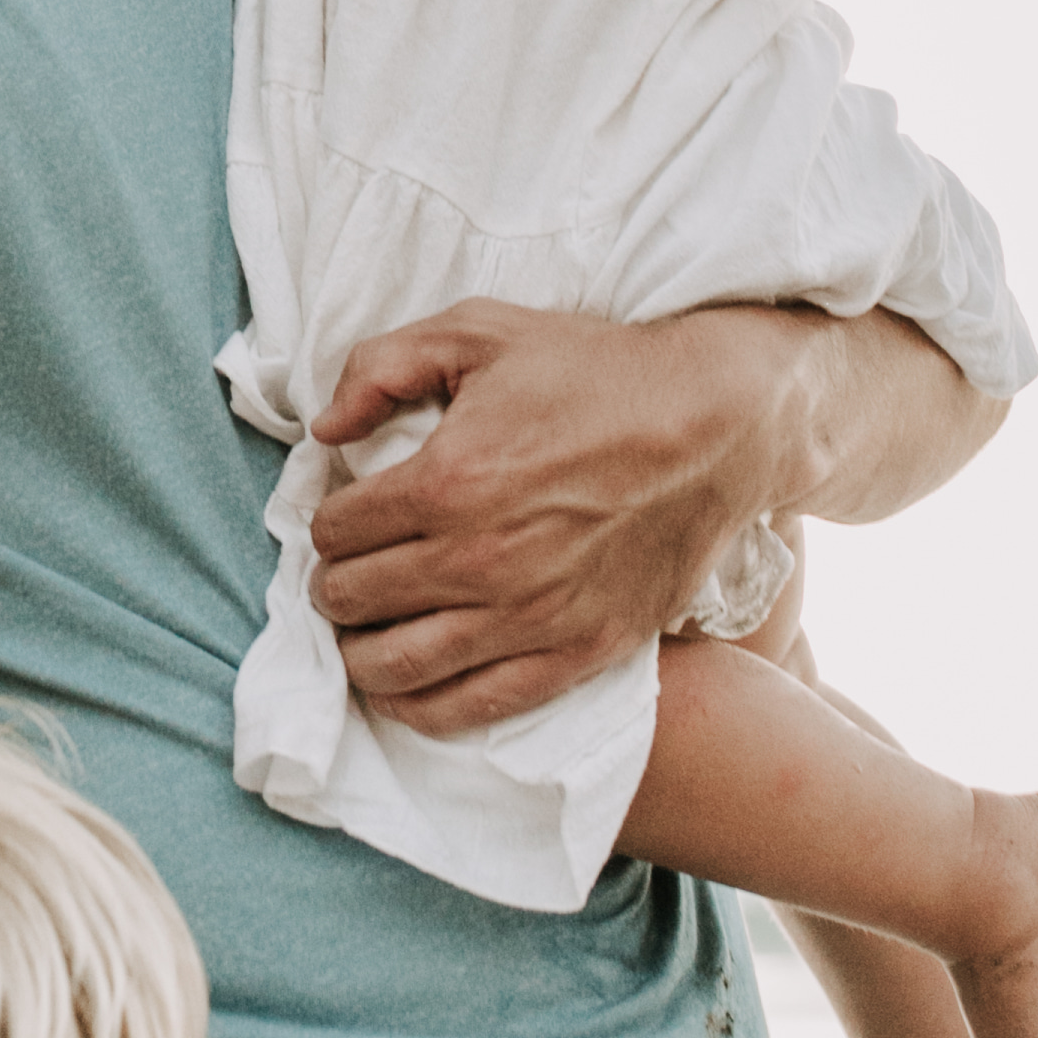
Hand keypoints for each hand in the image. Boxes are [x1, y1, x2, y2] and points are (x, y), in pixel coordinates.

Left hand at [307, 302, 819, 732]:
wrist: (715, 427)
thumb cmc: (595, 372)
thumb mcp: (480, 330)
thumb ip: (380, 366)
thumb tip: (323, 430)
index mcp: (450, 480)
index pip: (336, 532)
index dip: (327, 522)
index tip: (342, 516)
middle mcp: (482, 559)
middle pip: (355, 600)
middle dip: (335, 585)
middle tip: (345, 572)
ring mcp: (530, 616)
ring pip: (396, 665)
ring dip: (361, 651)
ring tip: (363, 630)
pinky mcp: (576, 653)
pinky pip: (471, 707)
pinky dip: (419, 706)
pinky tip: (401, 689)